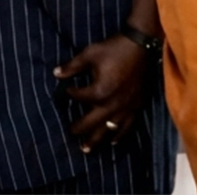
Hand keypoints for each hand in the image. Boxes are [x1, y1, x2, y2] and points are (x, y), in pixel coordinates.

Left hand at [55, 35, 148, 152]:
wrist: (140, 47)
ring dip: (97, 139)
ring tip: (87, 148)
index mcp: (99, 91)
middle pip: (92, 122)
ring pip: (109, 129)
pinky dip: (119, 135)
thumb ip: (72, 67)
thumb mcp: (89, 54)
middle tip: (71, 135)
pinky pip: (127, 126)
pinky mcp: (137, 107)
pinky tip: (113, 141)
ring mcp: (126, 108)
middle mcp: (112, 104)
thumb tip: (55, 74)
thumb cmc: (113, 50)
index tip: (65, 91)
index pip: (79, 97)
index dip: (69, 94)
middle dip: (80, 129)